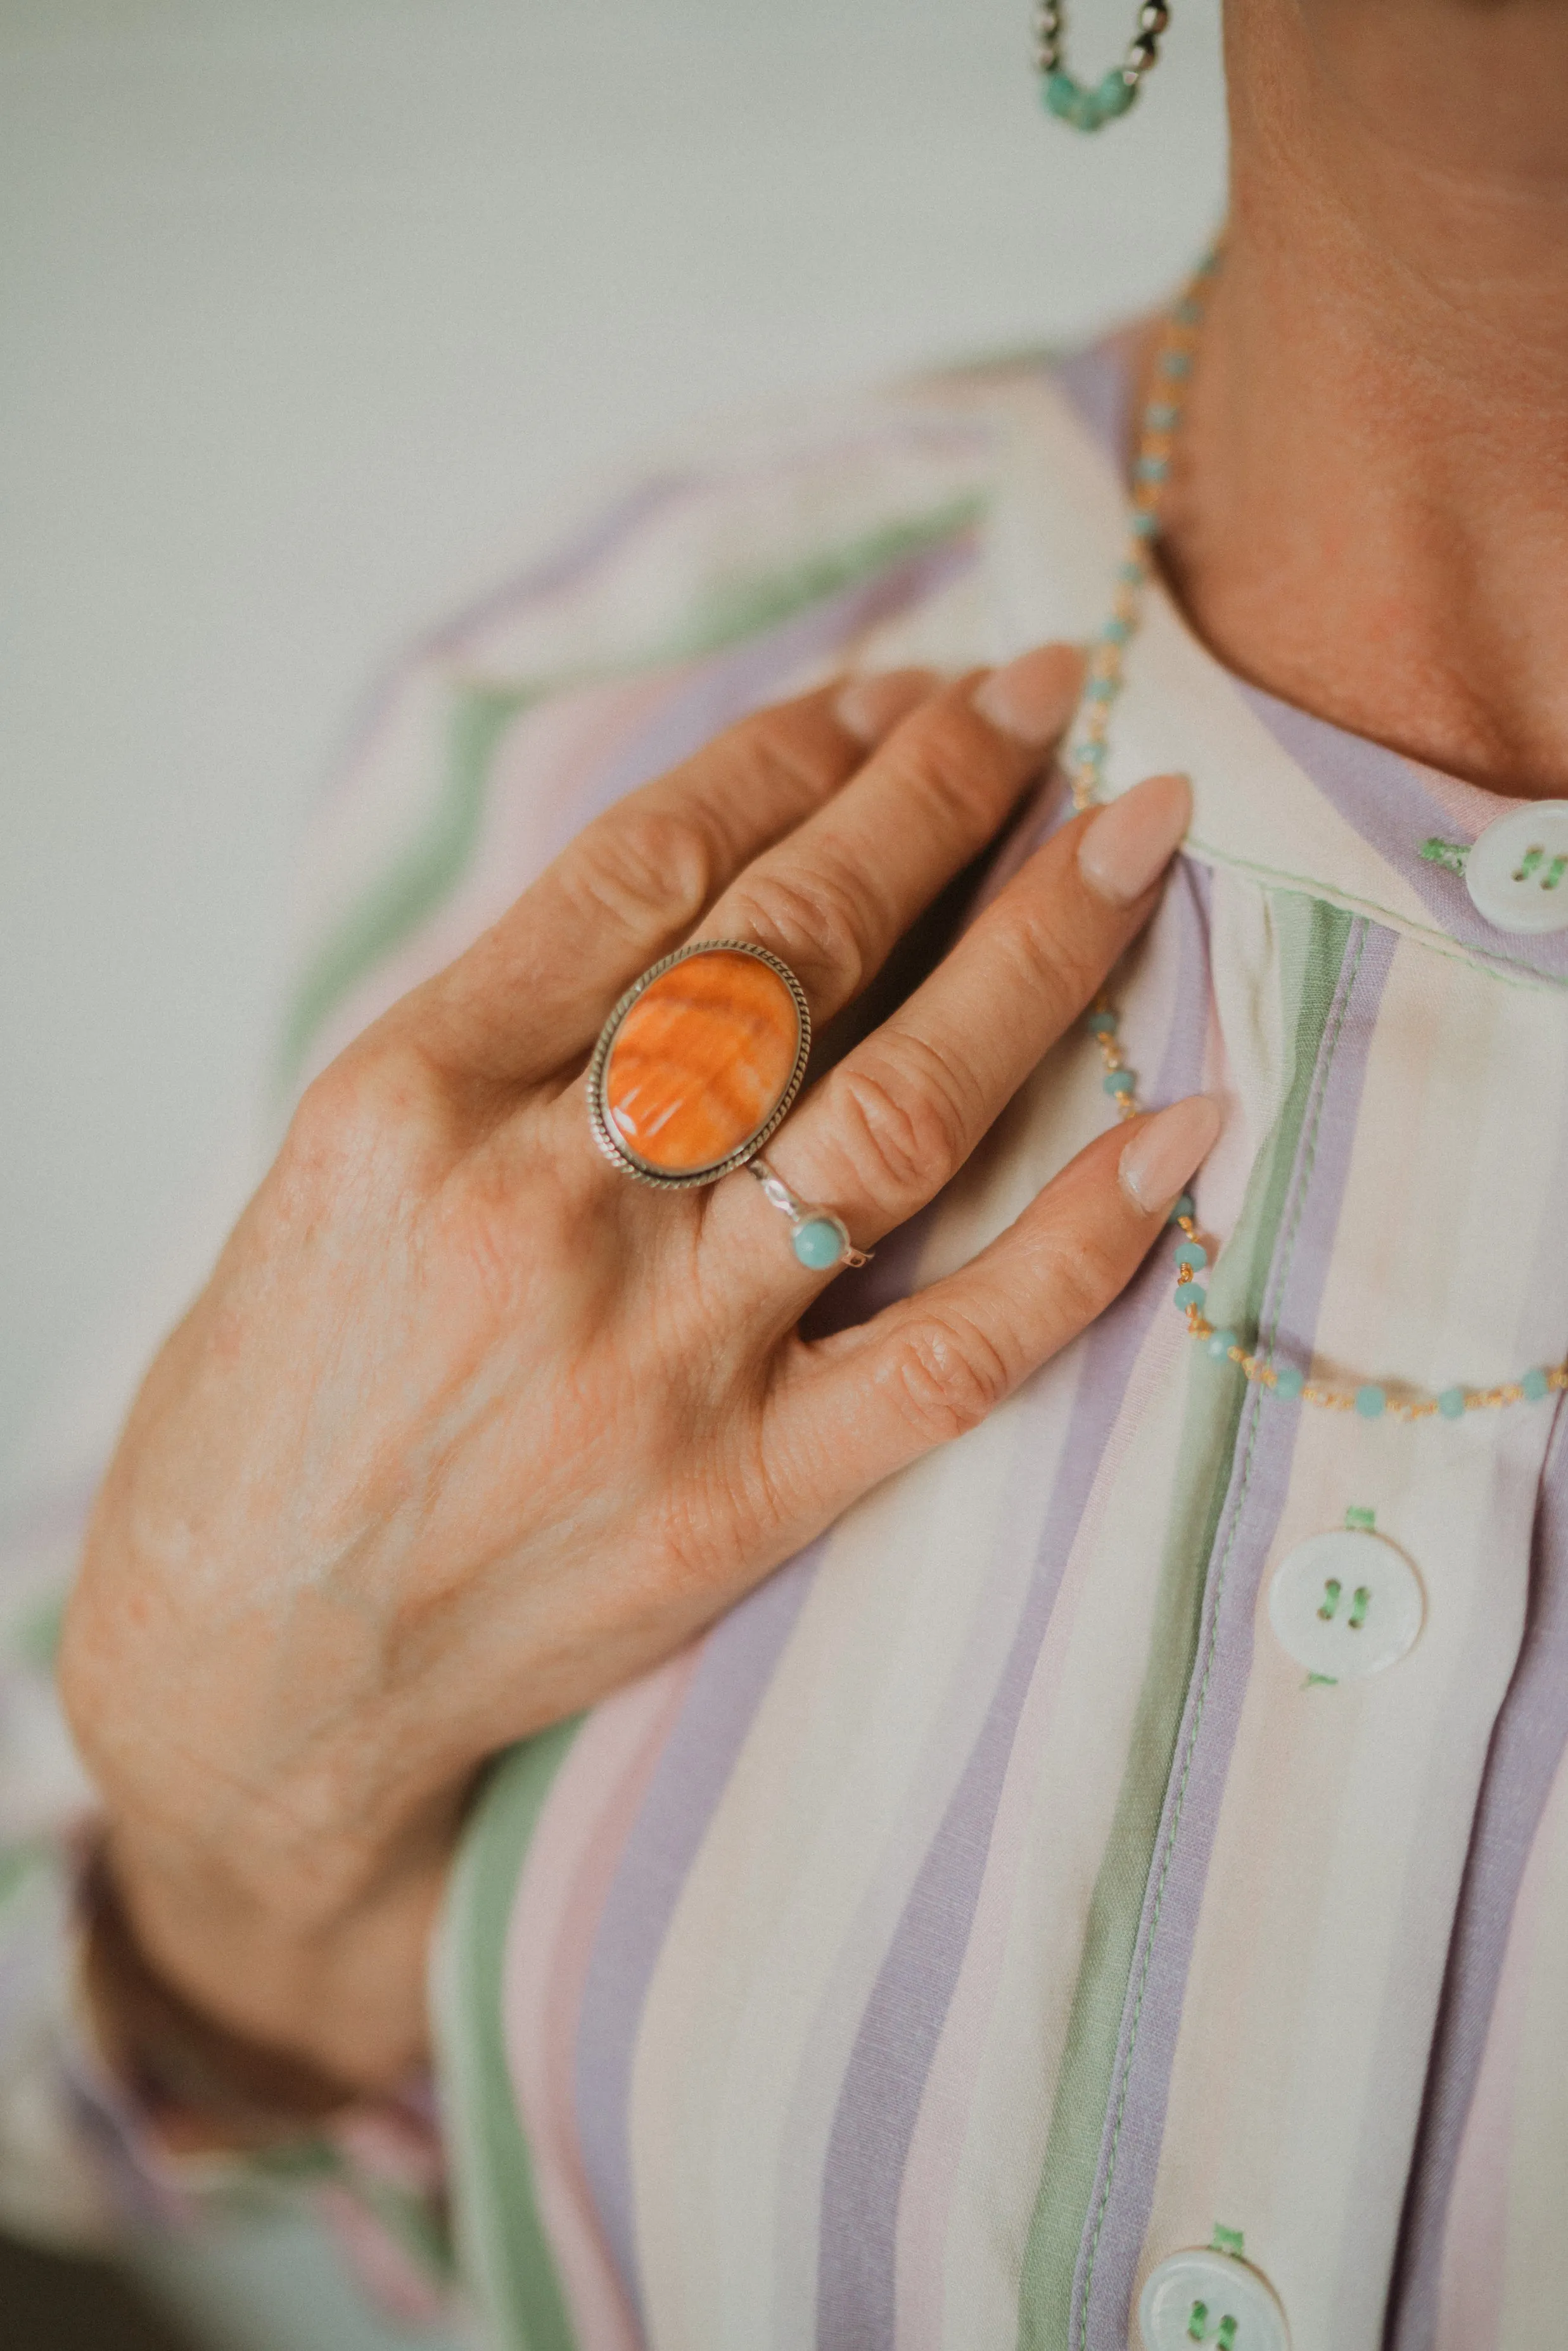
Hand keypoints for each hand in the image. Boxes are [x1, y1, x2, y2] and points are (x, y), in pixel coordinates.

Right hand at [61, 646, 1212, 2090]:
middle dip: (935, 800)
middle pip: (785, 954)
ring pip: (890, 1113)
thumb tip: (720, 881)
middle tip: (1046, 697)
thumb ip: (506, 1034)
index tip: (899, 692)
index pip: (648, 869)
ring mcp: (648, 1357)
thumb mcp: (332, 1166)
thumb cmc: (270, 1402)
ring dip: (1034, 957)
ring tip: (1136, 834)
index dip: (799, 754)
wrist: (243, 1673)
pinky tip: (1181, 1126)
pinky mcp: (734, 1498)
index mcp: (407, 1096)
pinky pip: (952, 1354)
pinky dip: (1082, 1240)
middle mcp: (534, 1204)